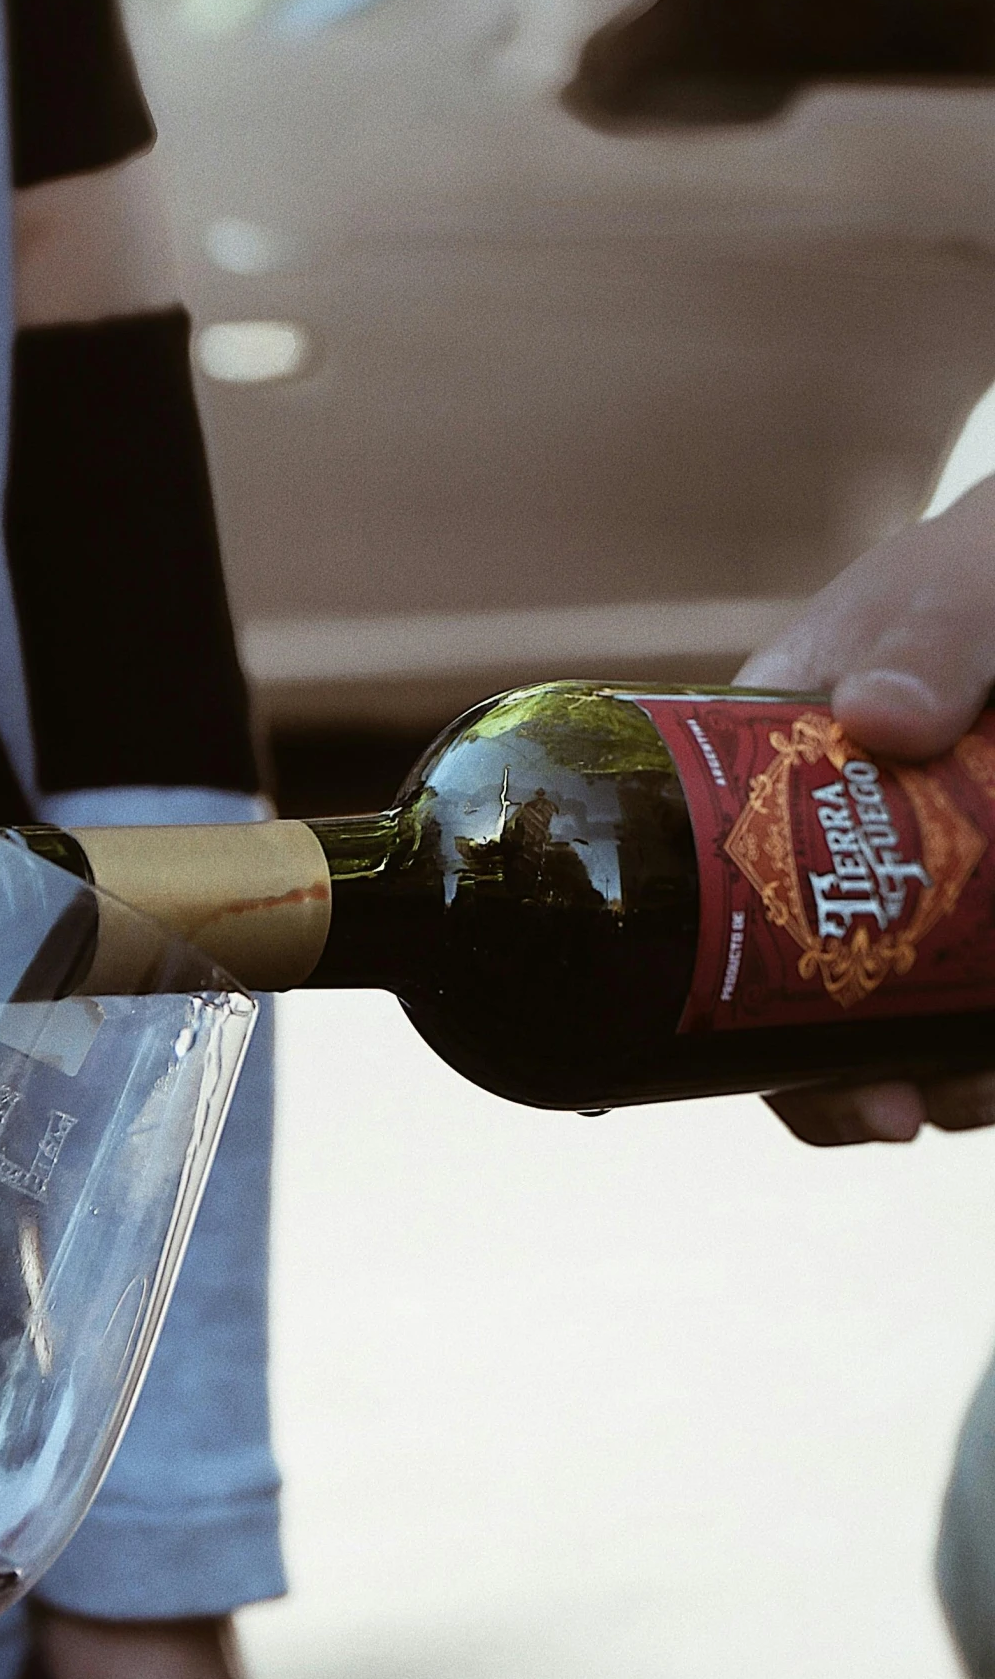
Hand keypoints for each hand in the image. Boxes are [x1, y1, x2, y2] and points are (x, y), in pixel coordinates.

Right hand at [738, 475, 994, 1144]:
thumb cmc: (989, 564)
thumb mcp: (957, 588)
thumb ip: (925, 634)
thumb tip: (879, 720)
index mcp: (770, 775)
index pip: (710, 900)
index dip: (724, 1001)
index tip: (771, 1066)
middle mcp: (828, 848)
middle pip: (799, 991)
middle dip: (839, 1079)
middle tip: (900, 1114)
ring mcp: (923, 888)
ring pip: (900, 1015)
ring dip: (936, 1079)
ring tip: (977, 1094)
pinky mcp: (986, 914)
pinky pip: (974, 1004)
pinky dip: (985, 1050)